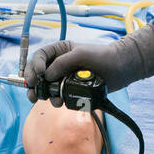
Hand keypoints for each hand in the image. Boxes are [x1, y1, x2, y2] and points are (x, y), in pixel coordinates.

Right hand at [22, 26, 153, 102]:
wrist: (121, 69)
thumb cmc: (103, 56)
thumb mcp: (81, 54)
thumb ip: (62, 63)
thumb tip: (46, 76)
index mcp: (59, 51)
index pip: (40, 56)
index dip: (35, 65)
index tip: (39, 75)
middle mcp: (59, 64)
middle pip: (38, 74)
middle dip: (33, 83)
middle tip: (32, 92)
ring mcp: (64, 78)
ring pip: (46, 87)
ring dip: (44, 94)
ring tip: (48, 99)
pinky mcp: (71, 90)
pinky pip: (58, 96)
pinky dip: (55, 100)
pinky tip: (59, 102)